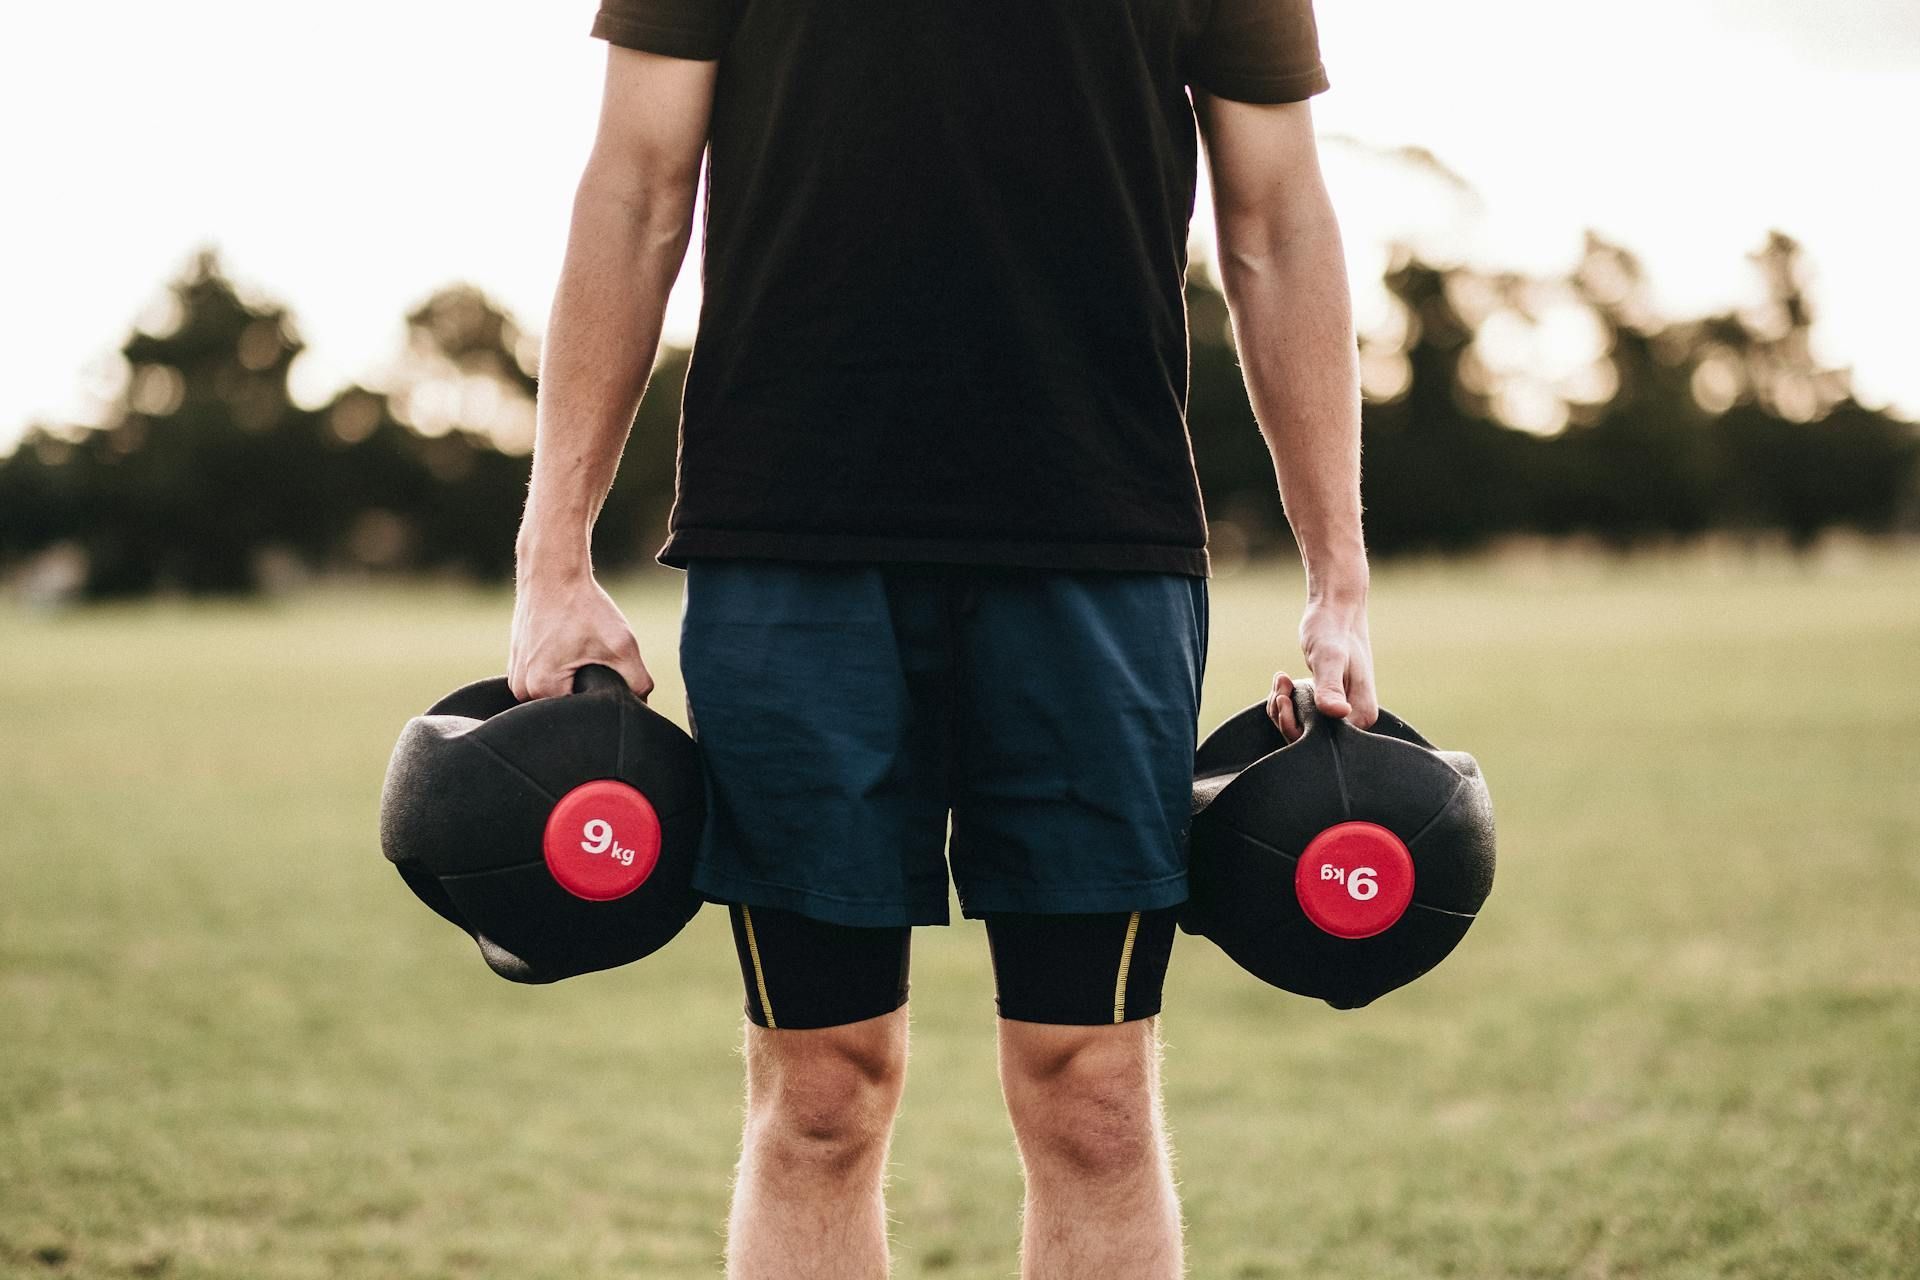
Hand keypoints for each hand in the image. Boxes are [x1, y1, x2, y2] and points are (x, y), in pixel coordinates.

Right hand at [508, 564, 652, 701]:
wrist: (552, 572)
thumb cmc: (584, 606)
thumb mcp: (622, 645)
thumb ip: (638, 683)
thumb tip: (642, 709)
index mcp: (540, 689)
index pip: (579, 719)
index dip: (600, 705)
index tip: (607, 677)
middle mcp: (521, 689)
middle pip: (566, 709)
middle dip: (587, 694)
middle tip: (597, 662)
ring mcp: (515, 677)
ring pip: (556, 695)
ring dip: (573, 682)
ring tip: (581, 654)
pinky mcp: (517, 665)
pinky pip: (545, 681)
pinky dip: (562, 672)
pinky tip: (570, 650)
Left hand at [1267, 593, 1378, 741]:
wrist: (1336, 610)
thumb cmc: (1333, 630)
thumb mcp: (1329, 658)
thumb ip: (1330, 687)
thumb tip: (1339, 713)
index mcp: (1361, 716)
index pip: (1321, 743)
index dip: (1294, 726)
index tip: (1285, 697)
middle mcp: (1355, 720)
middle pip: (1308, 740)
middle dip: (1285, 715)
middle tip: (1281, 684)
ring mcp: (1341, 713)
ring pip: (1300, 728)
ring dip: (1282, 706)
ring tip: (1282, 678)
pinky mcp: (1328, 705)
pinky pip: (1301, 715)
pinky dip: (1286, 701)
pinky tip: (1284, 680)